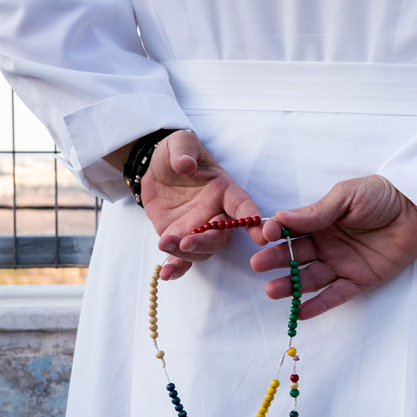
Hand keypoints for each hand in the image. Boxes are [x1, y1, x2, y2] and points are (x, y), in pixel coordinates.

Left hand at [139, 130, 265, 279]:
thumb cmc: (175, 153)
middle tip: (188, 241)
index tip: (262, 235)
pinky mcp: (180, 238)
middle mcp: (216, 214)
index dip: (252, 220)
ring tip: (165, 242)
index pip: (242, 206)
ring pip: (203, 249)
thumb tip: (186, 164)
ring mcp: (199, 229)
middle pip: (222, 235)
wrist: (154, 167)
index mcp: (224, 190)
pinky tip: (166, 273)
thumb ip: (184, 151)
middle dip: (207, 241)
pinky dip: (176, 267)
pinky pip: (182, 258)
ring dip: (186, 253)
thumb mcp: (180, 143)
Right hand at [250, 175, 416, 318]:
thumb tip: (282, 218)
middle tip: (258, 265)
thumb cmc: (381, 195)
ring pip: (311, 278)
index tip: (264, 236)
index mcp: (320, 220)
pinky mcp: (359, 280)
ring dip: (291, 286)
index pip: (291, 229)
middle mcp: (327, 244)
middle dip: (276, 261)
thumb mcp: (346, 196)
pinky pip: (336, 295)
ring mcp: (342, 263)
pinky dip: (318, 304)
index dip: (276, 233)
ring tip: (271, 291)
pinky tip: (300, 311)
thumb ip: (317, 211)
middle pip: (296, 256)